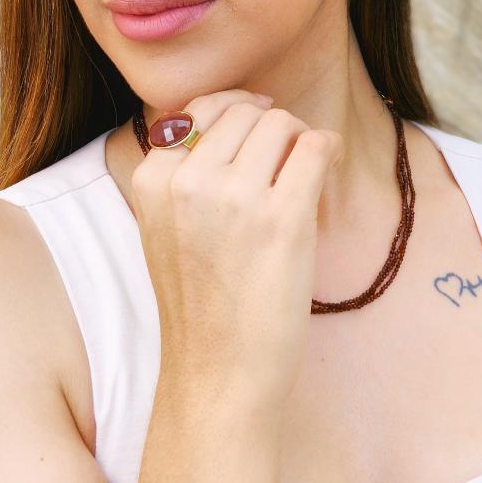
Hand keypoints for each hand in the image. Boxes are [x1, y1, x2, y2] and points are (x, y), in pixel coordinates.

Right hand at [129, 89, 342, 412]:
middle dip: (270, 126)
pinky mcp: (282, 218)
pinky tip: (328, 165)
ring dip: (299, 138)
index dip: (235, 110)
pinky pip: (315, 147)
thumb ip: (184, 170)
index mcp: (153, 179)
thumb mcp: (165, 225)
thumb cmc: (199, 301)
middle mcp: (188, 181)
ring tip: (304, 168)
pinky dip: (327, 149)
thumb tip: (237, 110)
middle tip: (286, 155)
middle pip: (244, 113)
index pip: (199, 108)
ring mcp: (234, 198)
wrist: (217, 374)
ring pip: (281, 124)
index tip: (258, 120)